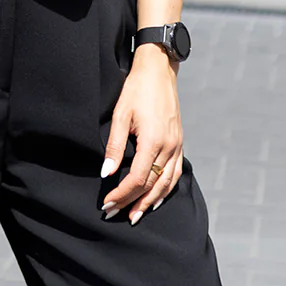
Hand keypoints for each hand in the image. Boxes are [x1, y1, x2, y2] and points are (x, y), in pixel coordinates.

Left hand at [99, 44, 183, 223]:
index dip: (122, 194)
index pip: (137, 178)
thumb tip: (106, 172)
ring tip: (136, 214)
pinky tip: (156, 197)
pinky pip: (175, 173)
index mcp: (154, 140)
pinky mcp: (179, 142)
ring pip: (166, 183)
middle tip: (115, 214)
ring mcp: (177, 145)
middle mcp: (169, 146)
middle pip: (152, 185)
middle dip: (133, 202)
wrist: (158, 71)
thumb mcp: (120, 115)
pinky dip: (166, 189)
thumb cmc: (137, 90)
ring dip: (151, 201)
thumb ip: (114, 146)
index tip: (107, 204)